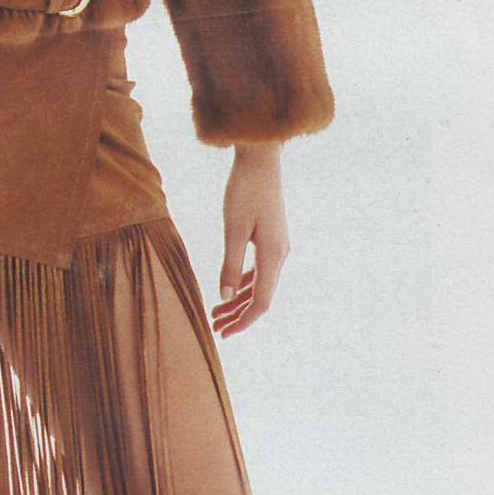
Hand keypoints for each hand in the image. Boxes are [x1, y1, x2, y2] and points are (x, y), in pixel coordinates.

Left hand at [213, 142, 289, 336]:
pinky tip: (228, 288)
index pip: (261, 302)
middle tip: (214, 327)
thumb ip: (229, 264)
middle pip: (260, 297)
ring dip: (238, 300)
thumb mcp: (233, 229)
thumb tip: (224, 297)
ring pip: (259, 284)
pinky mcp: (271, 237)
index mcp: (273, 256)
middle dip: (237, 315)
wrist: (261, 160)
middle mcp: (280, 255)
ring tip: (216, 312)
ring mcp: (277, 246)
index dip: (243, 322)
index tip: (223, 334)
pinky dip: (243, 282)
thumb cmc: (245, 191)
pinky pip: (259, 270)